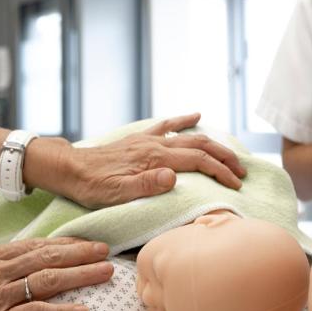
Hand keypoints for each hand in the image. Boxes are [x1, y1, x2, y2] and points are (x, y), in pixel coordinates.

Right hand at [0, 237, 112, 310]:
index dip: (66, 242)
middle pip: (49, 256)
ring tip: (105, 273)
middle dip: (81, 253)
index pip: (37, 245)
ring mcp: (1, 295)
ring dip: (81, 275)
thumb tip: (16, 261)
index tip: (87, 241)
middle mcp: (0, 270)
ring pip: (49, 279)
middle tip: (107, 250)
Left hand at [58, 113, 246, 207]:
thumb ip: (146, 186)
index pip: (198, 163)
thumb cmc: (92, 187)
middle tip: (242, 173)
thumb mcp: (116, 194)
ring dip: (212, 144)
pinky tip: (196, 116)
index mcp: (154, 159)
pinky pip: (166, 126)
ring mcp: (147, 140)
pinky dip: (183, 120)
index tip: (236, 186)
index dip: (220, 172)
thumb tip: (174, 178)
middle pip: (200, 146)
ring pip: (188, 136)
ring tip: (230, 155)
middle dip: (225, 158)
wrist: (69, 169)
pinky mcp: (139, 139)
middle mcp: (154, 145)